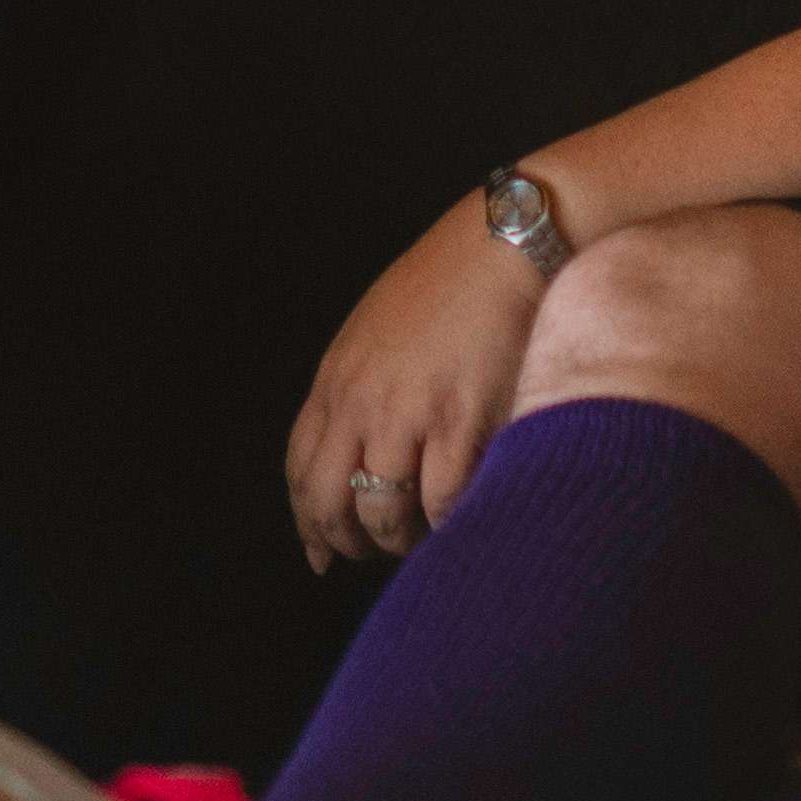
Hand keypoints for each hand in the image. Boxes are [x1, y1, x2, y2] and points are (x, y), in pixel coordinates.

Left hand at [284, 194, 555, 567]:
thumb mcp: (375, 330)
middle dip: (345, 543)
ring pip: (384, 513)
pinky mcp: (462, 421)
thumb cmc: (447, 285)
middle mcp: (361, 403)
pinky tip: (460, 521)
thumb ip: (357, 387)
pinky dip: (448, 525)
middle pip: (329, 502)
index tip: (320, 552)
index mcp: (335, 380)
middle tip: (370, 556)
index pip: (299, 469)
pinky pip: (443, 502)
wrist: (500, 244)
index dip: (306, 521)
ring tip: (422, 539)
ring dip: (400, 542)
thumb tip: (356, 449)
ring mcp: (409, 414)